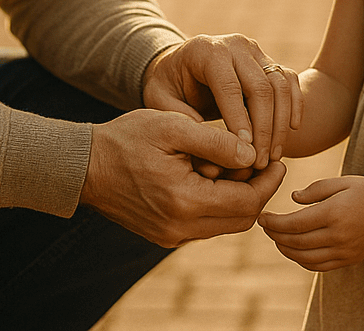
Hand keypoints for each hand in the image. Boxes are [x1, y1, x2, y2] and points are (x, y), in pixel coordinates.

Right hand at [80, 108, 286, 247]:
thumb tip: (253, 153)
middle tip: (263, 161)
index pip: (247, 202)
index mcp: (185, 201)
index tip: (279, 159)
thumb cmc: (127, 137)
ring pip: (224, 223)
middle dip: (257, 190)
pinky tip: (212, 174)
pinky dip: (217, 202)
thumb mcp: (173, 127)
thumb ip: (216, 140)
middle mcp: (180, 228)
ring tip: (236, 163)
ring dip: (237, 196)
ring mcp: (171, 235)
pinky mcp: (164, 234)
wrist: (83, 165)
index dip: (268, 181)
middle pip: (241, 218)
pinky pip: (204, 223)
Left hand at [143, 34, 302, 170]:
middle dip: (264, 129)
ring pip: (279, 85)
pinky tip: (292, 131)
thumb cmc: (169, 86)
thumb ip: (180, 119)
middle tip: (261, 163)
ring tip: (273, 156)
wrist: (178, 64)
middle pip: (260, 87)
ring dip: (281, 123)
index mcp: (208, 52)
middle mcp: (235, 45)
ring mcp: (255, 51)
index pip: (230, 88)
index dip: (240, 122)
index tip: (244, 154)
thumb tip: (211, 143)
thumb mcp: (160, 101)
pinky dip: (295, 104)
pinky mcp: (267, 60)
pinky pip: (289, 80)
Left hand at [258, 175, 363, 270]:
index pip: (295, 223)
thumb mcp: (342, 181)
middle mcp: (338, 235)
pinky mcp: (348, 260)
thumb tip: (293, 199)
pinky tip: (295, 250)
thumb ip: (315, 189)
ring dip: (286, 250)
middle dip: (276, 235)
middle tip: (264, 227)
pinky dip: (303, 261)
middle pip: (297, 242)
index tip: (262, 218)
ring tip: (276, 239)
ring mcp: (344, 251)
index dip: (274, 223)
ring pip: (306, 258)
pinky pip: (320, 266)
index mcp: (333, 212)